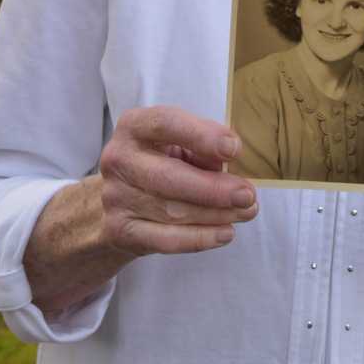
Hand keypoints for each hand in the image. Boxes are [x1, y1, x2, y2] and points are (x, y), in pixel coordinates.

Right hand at [99, 105, 258, 256]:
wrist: (116, 201)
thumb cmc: (158, 162)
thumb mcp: (176, 143)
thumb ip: (200, 147)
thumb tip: (231, 161)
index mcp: (134, 126)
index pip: (166, 123)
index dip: (201, 135)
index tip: (234, 148)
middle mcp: (119, 159)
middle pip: (169, 176)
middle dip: (214, 188)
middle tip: (247, 193)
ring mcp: (115, 197)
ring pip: (172, 211)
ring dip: (215, 214)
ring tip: (245, 211)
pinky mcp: (120, 231)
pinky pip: (165, 239)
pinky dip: (200, 238)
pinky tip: (225, 232)